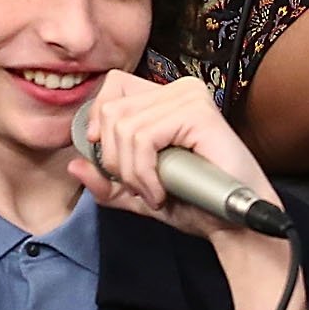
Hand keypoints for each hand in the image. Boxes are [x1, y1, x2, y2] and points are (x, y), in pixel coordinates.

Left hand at [69, 71, 301, 309]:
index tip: (105, 159)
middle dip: (113, 159)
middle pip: (112, 109)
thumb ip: (106, 182)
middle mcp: (178, 89)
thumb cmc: (195, 203)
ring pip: (124, 127)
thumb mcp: (137, 194)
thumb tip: (73, 165)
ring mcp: (189, 97)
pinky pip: (144, 137)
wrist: (235, 223)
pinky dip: (143, 172)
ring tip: (153, 193)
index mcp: (165, 98)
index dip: (98, 120)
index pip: (112, 86)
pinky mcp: (197, 113)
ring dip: (130, 172)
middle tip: (138, 187)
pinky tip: (161, 191)